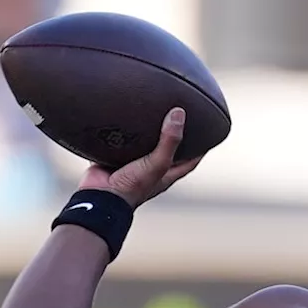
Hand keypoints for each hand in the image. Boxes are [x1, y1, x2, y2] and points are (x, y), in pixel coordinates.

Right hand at [77, 107, 202, 208]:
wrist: (100, 195)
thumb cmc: (132, 186)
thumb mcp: (157, 163)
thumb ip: (170, 140)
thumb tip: (179, 113)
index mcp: (166, 174)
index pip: (190, 161)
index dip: (200, 149)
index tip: (207, 134)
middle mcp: (150, 169)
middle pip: (166, 150)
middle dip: (172, 137)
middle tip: (177, 117)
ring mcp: (131, 164)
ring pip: (142, 145)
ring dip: (145, 133)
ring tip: (149, 112)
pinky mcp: (113, 159)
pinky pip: (119, 143)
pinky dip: (120, 133)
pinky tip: (121, 118)